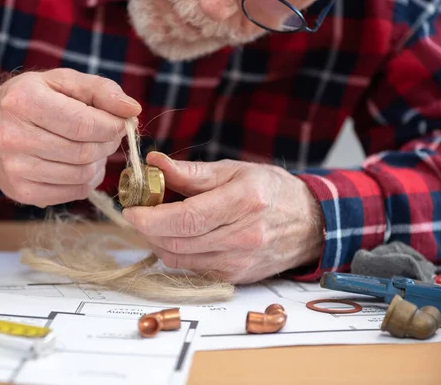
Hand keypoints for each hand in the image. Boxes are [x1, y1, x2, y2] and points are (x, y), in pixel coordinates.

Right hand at [0, 69, 140, 206]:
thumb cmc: (32, 100)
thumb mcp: (62, 82)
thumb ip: (101, 90)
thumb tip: (133, 110)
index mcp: (23, 101)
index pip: (83, 124)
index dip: (112, 126)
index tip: (120, 122)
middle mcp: (13, 137)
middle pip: (84, 152)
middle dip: (107, 144)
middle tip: (108, 135)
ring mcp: (15, 169)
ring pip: (81, 175)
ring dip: (99, 163)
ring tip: (93, 148)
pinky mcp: (21, 192)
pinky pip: (74, 192)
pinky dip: (87, 179)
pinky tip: (81, 165)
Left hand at [121, 153, 323, 283]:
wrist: (309, 223)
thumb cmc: (269, 190)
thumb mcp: (234, 170)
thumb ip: (192, 172)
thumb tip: (154, 163)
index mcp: (244, 202)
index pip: (186, 219)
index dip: (151, 218)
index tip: (131, 210)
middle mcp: (243, 237)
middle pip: (178, 242)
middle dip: (149, 230)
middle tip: (140, 214)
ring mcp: (240, 262)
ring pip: (180, 260)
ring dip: (159, 242)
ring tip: (159, 223)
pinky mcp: (236, 277)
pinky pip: (192, 269)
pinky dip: (178, 254)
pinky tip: (180, 238)